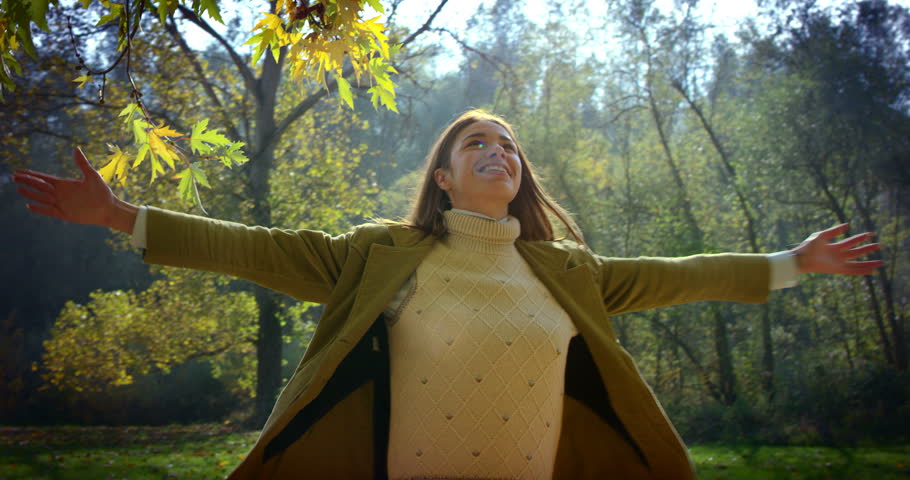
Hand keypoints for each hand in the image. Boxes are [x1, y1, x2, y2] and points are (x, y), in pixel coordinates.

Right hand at [13, 148, 137, 231]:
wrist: (109, 209)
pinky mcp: (64, 214)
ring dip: (30, 194)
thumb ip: (82, 163)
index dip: (31, 174)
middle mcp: (60, 194)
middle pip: (39, 187)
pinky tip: (29, 205)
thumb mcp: (92, 176)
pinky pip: (49, 211)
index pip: (43, 178)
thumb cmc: (102, 192)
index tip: (19, 171)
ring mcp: (61, 204)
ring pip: (41, 198)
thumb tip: (76, 149)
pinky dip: (39, 209)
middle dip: (27, 182)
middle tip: (14, 177)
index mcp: (64, 184)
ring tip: (18, 189)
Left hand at [792, 224, 882, 274]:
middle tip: (881, 245)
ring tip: (881, 262)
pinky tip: (871, 271)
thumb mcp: (822, 235)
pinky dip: (862, 271)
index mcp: (834, 246)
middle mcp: (838, 255)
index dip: (861, 238)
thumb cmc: (808, 246)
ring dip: (869, 263)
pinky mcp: (838, 270)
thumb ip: (834, 231)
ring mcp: (839, 263)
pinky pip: (852, 271)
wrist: (801, 258)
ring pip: (857, 263)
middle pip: (857, 252)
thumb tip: (847, 225)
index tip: (871, 234)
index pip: (851, 241)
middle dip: (869, 249)